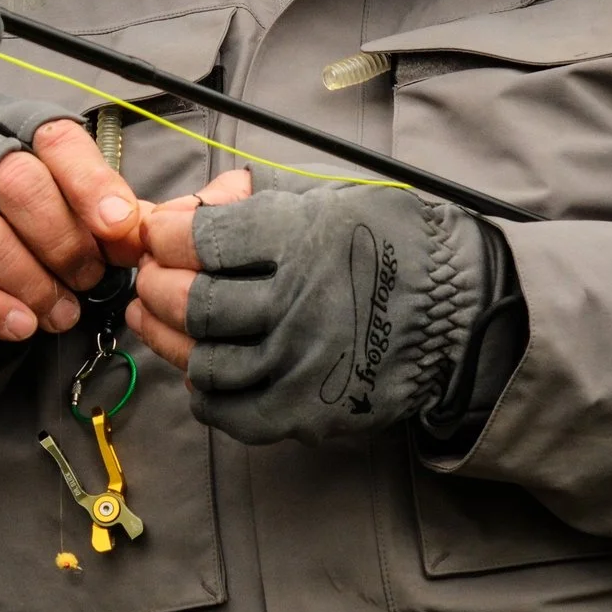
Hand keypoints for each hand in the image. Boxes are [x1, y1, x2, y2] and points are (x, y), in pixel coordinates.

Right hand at [0, 95, 143, 345]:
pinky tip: (22, 324)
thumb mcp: (51, 182)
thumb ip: (95, 203)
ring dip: (33, 283)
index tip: (120, 228)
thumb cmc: (5, 201)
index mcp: (8, 120)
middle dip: (63, 240)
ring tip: (63, 312)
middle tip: (90, 278)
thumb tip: (136, 234)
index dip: (91, 183)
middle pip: (16, 182)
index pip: (54, 137)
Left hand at [127, 176, 491, 445]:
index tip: (158, 236)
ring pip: (205, 360)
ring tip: (157, 318)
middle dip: (158, 287)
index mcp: (300, 239)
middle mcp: (296, 302)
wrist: (460, 313)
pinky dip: (206, 393)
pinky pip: (232, 412)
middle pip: (193, 302)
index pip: (201, 239)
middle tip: (150, 278)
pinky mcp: (307, 411)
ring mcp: (301, 363)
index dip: (166, 236)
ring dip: (170, 340)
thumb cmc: (393, 245)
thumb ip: (257, 201)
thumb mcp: (331, 199)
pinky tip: (202, 371)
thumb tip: (191, 207)